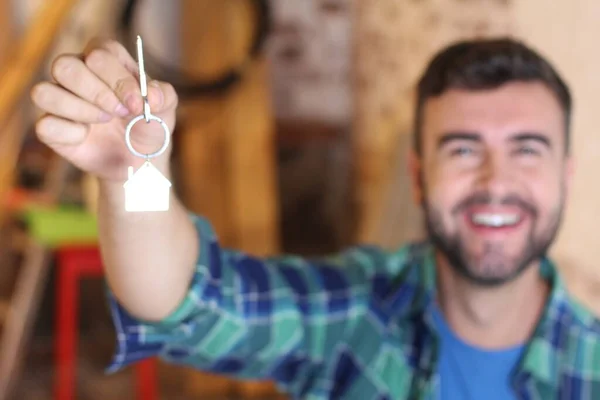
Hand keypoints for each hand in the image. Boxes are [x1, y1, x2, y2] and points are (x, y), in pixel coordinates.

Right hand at [30, 39, 177, 181]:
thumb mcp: (166, 110)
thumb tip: (153, 96)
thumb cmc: (149, 126)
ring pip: (44, 92)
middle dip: (97, 92)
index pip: (99, 53)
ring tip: (104, 121)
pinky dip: (70, 133)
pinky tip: (86, 137)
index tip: (136, 103)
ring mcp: (60, 100)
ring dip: (80, 110)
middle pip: (64, 66)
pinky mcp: (51, 127)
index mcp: (105, 60)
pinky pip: (45, 124)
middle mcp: (77, 74)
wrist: (141, 160)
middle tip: (121, 112)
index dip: (118, 78)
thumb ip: (165, 96)